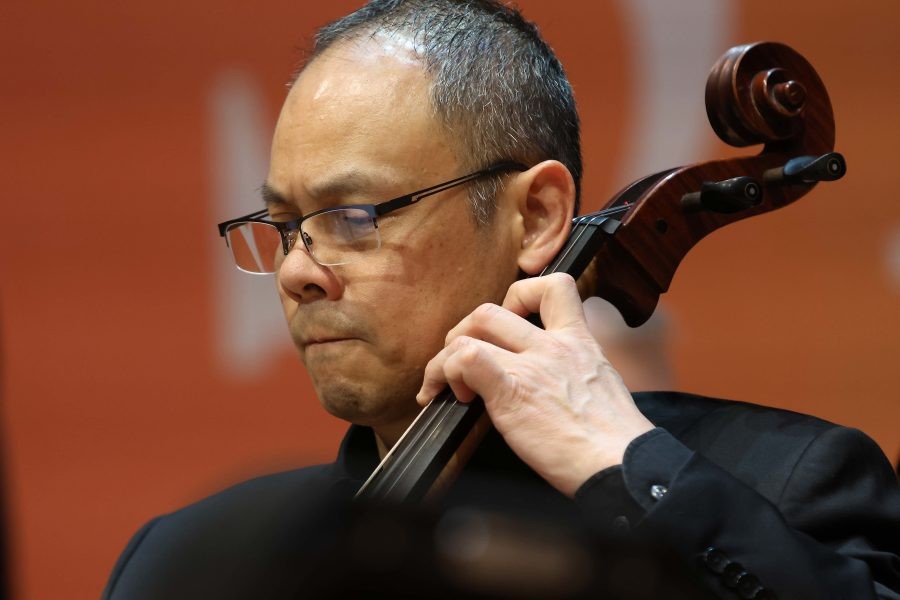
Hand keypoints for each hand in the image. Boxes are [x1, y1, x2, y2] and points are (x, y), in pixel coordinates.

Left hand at [416, 273, 654, 496]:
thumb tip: (543, 381)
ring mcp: (531, 367)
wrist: (620, 466)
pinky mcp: (512, 393)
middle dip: (463, 334)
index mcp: (579, 340)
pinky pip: (466, 360)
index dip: (517, 295)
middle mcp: (553, 346)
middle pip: (489, 311)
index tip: (506, 321)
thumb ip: (570, 370)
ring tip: (449, 386)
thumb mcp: (600, 385)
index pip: (552, 285)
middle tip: (462, 362)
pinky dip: (446, 374)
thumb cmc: (612, 442)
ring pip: (468, 333)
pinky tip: (457, 398)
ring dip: (445, 360)